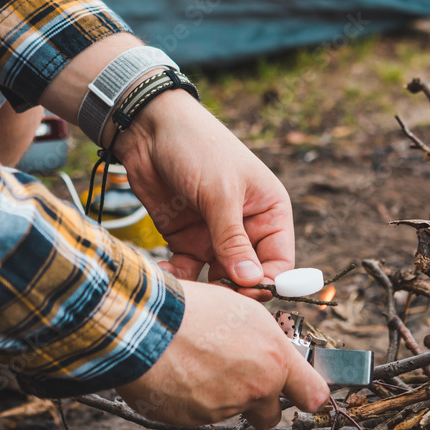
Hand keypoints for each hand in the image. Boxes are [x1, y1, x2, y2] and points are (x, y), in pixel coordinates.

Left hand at [114, 89, 294, 296]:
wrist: (149, 129)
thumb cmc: (197, 148)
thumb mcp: (220, 193)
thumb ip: (234, 240)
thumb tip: (253, 282)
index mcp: (270, 211)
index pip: (280, 261)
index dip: (268, 283)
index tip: (248, 295)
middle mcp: (247, 228)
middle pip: (250, 276)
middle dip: (235, 291)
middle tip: (215, 299)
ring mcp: (215, 236)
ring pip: (219, 278)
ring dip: (207, 289)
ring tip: (191, 292)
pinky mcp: (186, 240)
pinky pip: (190, 271)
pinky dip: (182, 278)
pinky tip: (168, 273)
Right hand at [115, 280, 329, 428]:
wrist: (145, 325)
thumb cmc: (194, 309)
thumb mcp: (245, 313)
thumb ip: (268, 344)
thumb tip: (274, 355)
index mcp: (275, 359)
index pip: (314, 395)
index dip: (308, 395)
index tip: (303, 393)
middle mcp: (256, 389)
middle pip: (271, 415)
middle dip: (259, 403)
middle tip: (237, 377)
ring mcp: (225, 409)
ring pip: (232, 411)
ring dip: (220, 395)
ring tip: (196, 362)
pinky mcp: (194, 421)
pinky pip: (201, 415)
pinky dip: (192, 400)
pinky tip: (178, 373)